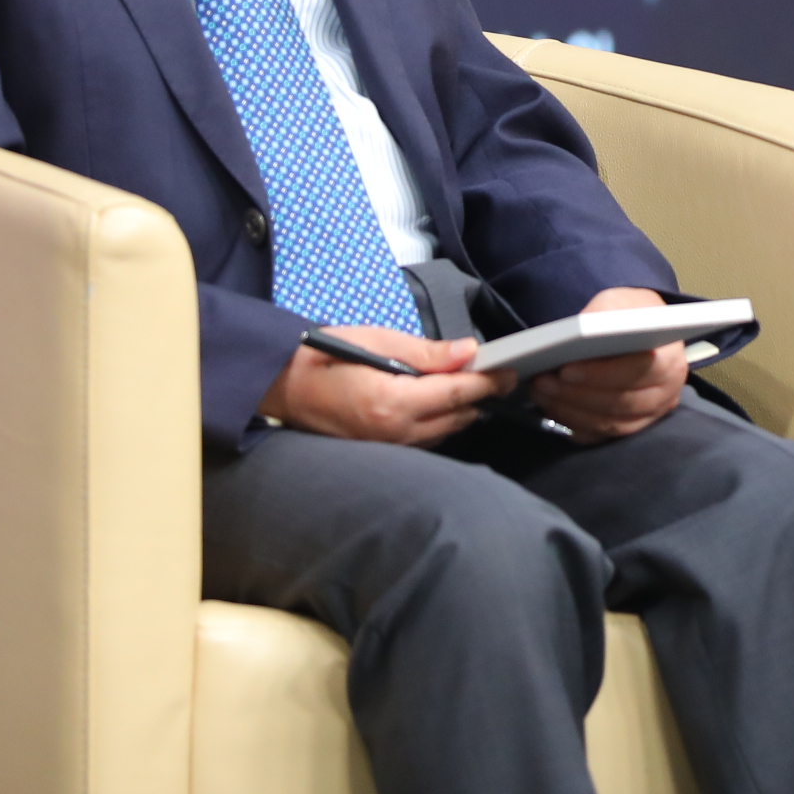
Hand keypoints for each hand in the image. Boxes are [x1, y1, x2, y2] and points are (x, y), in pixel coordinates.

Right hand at [257, 326, 514, 446]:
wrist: (283, 386)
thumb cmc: (326, 355)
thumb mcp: (378, 341)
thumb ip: (426, 353)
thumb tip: (468, 351)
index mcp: (393, 403)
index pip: (456, 394)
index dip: (488, 382)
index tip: (510, 373)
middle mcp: (394, 433)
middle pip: (456, 419)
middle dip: (479, 397)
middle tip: (497, 376)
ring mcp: (386, 447)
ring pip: (443, 433)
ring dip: (460, 411)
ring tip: (473, 387)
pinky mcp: (380, 451)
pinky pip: (423, 440)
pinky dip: (438, 423)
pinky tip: (440, 404)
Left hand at [529, 286, 689, 444]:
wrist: (641, 330)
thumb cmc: (630, 315)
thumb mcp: (618, 302)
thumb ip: (603, 314)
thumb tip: (582, 330)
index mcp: (670, 358)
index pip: (639, 370)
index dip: (601, 373)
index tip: (566, 369)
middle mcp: (667, 392)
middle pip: (622, 402)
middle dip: (577, 394)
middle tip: (542, 382)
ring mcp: (650, 415)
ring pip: (609, 422)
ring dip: (570, 409)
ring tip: (541, 392)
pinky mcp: (631, 428)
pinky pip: (600, 435)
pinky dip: (574, 424)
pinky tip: (552, 408)